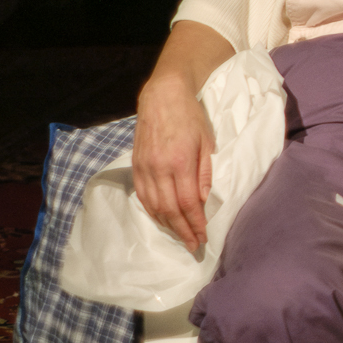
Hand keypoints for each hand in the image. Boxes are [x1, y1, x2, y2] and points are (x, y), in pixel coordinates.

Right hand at [131, 20, 233, 252]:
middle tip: (193, 245)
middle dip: (182, 231)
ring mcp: (145, 169)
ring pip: (154, 206)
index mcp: (180, 162)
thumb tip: (203, 200)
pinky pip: (143, 197)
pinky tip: (162, 220)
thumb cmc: (191, 117)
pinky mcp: (136, 167)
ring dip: (167, 225)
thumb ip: (204, 172)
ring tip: (180, 237)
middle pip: (170, 210)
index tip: (203, 237)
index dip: (195, 223)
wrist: (162, 97)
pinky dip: (153, 212)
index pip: (187, 202)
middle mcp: (159, 169)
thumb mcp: (206, 141)